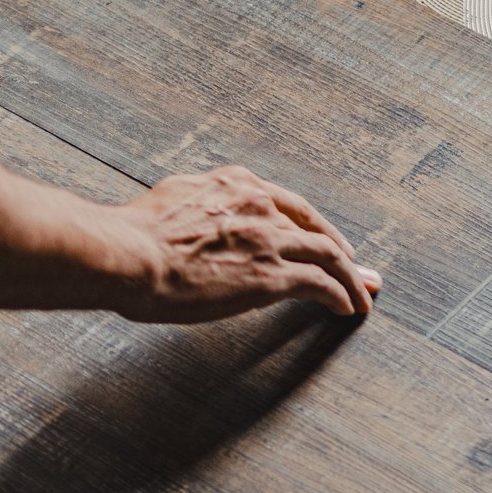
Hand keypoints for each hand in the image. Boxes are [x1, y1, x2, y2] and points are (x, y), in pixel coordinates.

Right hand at [112, 165, 379, 322]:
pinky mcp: (272, 275)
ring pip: (328, 255)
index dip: (311, 224)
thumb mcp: (172, 200)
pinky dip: (340, 295)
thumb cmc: (133, 236)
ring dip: (351, 278)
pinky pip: (320, 284)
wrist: (126, 254)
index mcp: (234, 184)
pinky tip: (348, 308)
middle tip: (362, 269)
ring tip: (365, 294)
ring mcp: (269, 239)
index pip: (288, 204)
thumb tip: (194, 214)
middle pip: (315, 228)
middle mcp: (259, 205)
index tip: (326, 239)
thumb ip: (198, 204)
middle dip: (342, 251)